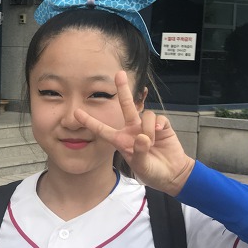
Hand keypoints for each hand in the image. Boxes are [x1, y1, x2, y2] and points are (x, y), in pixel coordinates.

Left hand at [74, 71, 195, 194]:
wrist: (172, 173)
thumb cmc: (152, 171)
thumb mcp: (142, 166)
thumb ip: (139, 153)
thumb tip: (142, 137)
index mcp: (121, 140)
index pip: (102, 130)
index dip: (90, 121)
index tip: (76, 112)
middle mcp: (132, 130)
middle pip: (125, 106)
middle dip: (123, 90)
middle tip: (119, 74)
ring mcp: (146, 127)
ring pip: (144, 115)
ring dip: (147, 129)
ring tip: (151, 144)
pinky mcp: (161, 126)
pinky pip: (157, 118)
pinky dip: (157, 125)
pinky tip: (158, 133)